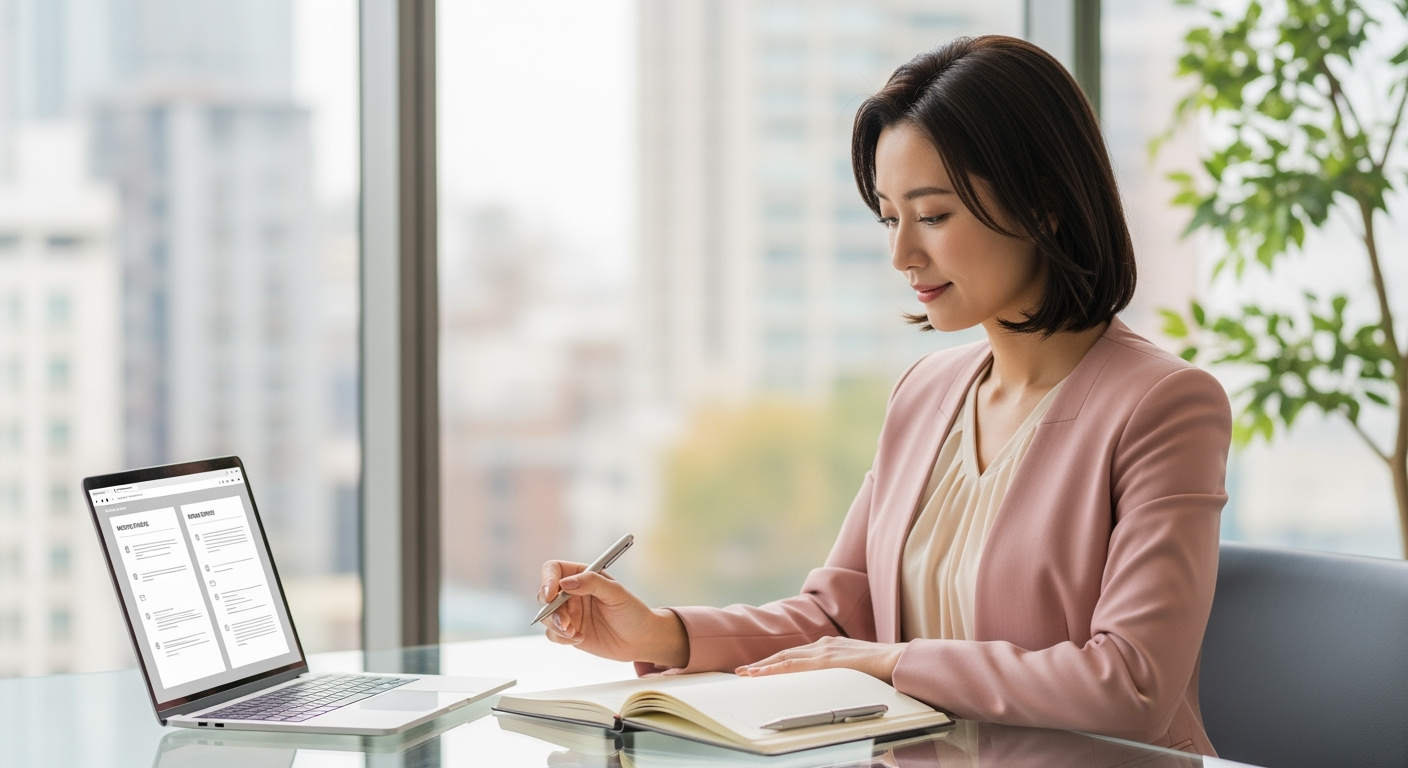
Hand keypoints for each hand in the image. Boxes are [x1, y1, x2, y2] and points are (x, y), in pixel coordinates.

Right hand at [539, 560, 688, 667]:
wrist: (640, 639)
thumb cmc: (633, 612)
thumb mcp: (616, 593)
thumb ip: (592, 583)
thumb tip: (566, 583)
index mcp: (582, 576)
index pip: (554, 570)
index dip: (547, 580)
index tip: (551, 594)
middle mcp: (572, 593)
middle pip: (545, 595)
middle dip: (551, 610)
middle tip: (566, 622)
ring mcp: (569, 613)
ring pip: (546, 616)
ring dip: (556, 626)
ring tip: (574, 633)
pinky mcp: (569, 632)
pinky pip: (553, 634)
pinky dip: (562, 638)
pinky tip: (580, 638)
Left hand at [736, 636, 906, 683]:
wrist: (899, 661)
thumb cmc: (883, 669)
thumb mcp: (857, 668)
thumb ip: (843, 673)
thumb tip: (836, 684)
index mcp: (831, 647)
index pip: (797, 655)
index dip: (777, 662)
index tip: (761, 668)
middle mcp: (824, 645)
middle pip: (787, 655)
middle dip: (764, 663)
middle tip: (743, 671)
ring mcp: (824, 651)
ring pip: (786, 659)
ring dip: (764, 666)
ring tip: (745, 674)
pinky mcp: (826, 661)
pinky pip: (794, 666)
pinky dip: (775, 670)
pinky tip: (761, 675)